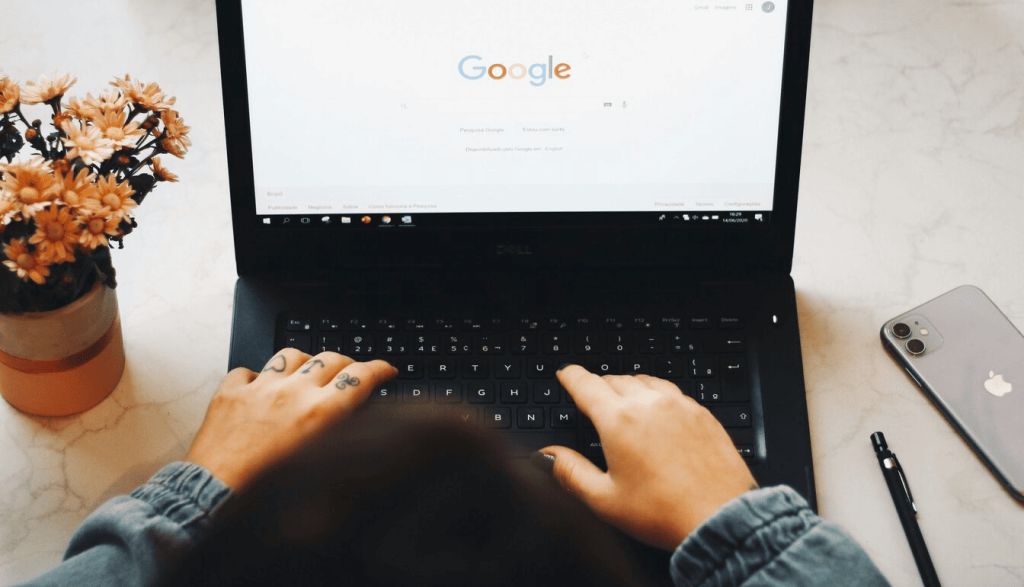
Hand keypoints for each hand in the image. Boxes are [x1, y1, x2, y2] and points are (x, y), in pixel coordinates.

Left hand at [185, 349, 396, 491]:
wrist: (216, 493)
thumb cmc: (266, 492)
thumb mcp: (320, 468)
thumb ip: (340, 438)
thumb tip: (352, 421)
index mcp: (320, 413)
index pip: (360, 377)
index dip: (379, 369)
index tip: (385, 369)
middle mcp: (292, 393)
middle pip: (331, 358)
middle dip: (347, 362)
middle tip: (350, 372)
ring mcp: (260, 389)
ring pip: (291, 355)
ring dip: (304, 362)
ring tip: (305, 372)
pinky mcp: (231, 392)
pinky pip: (247, 370)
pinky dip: (255, 376)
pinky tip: (259, 387)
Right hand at [540, 365, 756, 550]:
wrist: (720, 518)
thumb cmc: (664, 513)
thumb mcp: (604, 499)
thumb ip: (570, 471)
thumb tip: (546, 456)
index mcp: (619, 421)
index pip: (586, 384)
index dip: (571, 376)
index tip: (566, 374)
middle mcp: (649, 404)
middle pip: (614, 379)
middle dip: (598, 385)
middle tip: (591, 398)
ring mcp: (679, 406)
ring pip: (645, 381)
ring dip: (628, 386)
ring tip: (623, 402)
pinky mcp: (702, 414)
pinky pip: (672, 391)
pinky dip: (657, 395)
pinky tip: (657, 412)